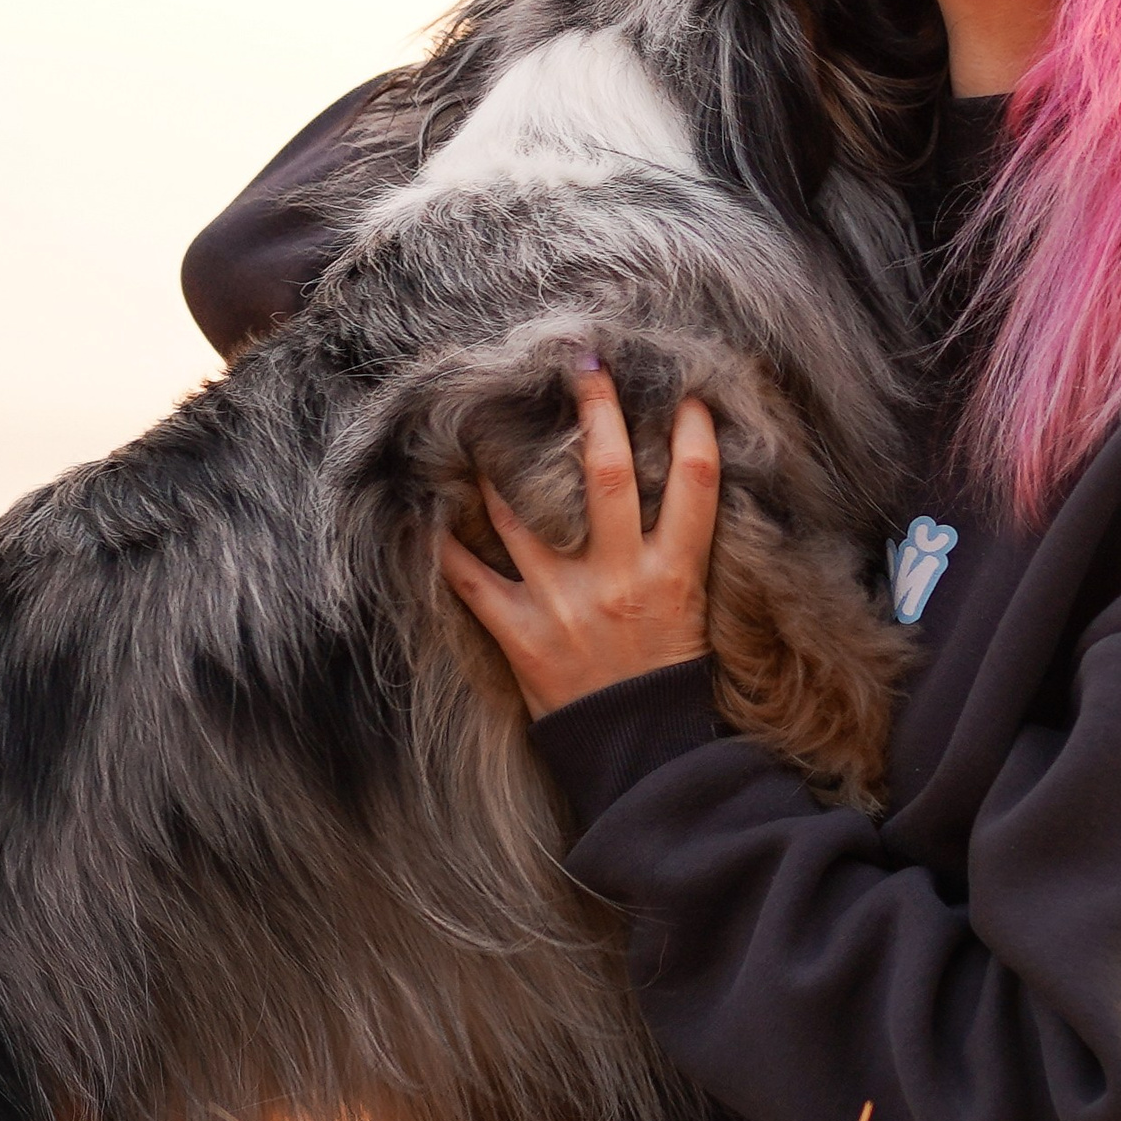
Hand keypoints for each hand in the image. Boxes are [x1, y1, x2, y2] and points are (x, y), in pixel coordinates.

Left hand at [439, 365, 721, 717]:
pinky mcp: (522, 635)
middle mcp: (620, 580)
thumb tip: (676, 485)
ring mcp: (566, 604)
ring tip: (487, 417)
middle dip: (597, 411)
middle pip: (608, 476)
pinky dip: (444, 547)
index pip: (695, 484)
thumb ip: (681, 549)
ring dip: (500, 464)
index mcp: (676, 573)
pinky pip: (471, 580)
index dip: (693, 430)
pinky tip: (425, 512)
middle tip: (583, 362)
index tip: (684, 389)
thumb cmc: (671, 677)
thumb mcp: (696, 609)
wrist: (640, 757)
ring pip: (525, 513)